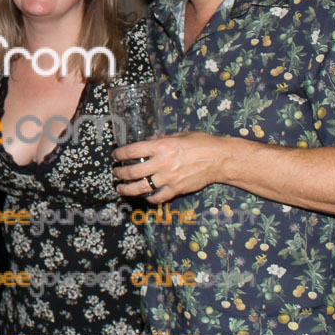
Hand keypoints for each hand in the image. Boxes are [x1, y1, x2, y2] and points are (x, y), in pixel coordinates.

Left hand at [112, 132, 230, 202]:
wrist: (220, 159)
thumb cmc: (201, 144)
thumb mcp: (179, 135)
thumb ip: (161, 139)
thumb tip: (148, 141)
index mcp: (161, 146)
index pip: (131, 151)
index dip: (119, 154)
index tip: (116, 155)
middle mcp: (162, 163)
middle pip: (131, 172)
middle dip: (119, 173)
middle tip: (115, 173)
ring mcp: (168, 178)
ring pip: (140, 187)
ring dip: (127, 189)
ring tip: (120, 188)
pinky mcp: (176, 189)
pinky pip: (157, 197)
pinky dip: (149, 198)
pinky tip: (145, 196)